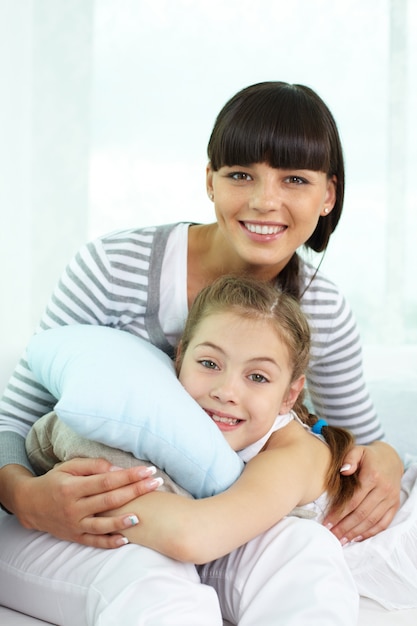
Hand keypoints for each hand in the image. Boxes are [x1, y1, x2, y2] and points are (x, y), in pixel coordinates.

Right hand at [3, 458, 160, 547]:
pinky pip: (94, 542)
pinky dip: (109, 542)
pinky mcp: (74, 537)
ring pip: (102, 525)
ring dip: (123, 521)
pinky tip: (125, 539)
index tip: (148, 470)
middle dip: (136, 491)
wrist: (30, 504)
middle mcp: (74, 507)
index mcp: (73, 487)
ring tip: (141, 517)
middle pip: (110, 500)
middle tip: (156, 483)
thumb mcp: (69, 467)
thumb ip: (93, 466)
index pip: (107, 481)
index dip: (129, 475)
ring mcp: (74, 524)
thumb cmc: (55, 481)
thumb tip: (117, 470)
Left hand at [323, 441, 402, 543]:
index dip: (339, 513)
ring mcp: (390, 499)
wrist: (391, 458)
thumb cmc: (369, 456)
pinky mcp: (394, 505)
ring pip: (372, 521)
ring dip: (355, 532)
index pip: (353, 500)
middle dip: (345, 526)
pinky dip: (370, 532)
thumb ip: (349, 459)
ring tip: (341, 540)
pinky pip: (383, 523)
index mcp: (372, 476)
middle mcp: (383, 489)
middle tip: (331, 535)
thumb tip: (343, 471)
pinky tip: (357, 537)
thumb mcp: (358, 451)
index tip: (327, 521)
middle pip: (361, 513)